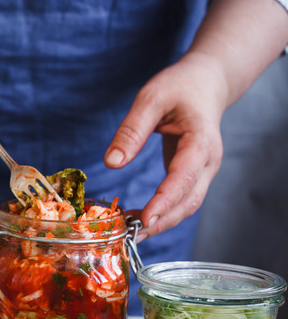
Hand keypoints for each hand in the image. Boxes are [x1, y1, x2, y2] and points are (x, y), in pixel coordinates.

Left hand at [104, 52, 227, 240]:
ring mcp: (203, 171)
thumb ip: (132, 130)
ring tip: (128, 232)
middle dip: (161, 221)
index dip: (166, 200)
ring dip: (160, 222)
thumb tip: (111, 163)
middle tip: (130, 235)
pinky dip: (161, 213)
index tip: (146, 218)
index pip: (185, 176)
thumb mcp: (151, 98)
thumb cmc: (180, 87)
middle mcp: (208, 162)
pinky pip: (180, 200)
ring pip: (186, 205)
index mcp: (201, 140)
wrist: (206, 83)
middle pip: (189, 200)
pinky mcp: (192, 175)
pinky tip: (136, 219)